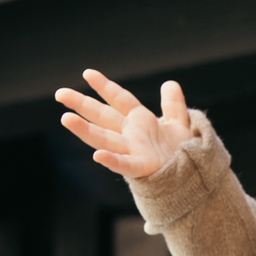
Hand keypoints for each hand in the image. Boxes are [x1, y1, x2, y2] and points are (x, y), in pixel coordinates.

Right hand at [55, 69, 193, 179]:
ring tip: (66, 119)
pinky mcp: (143, 169)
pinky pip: (125, 165)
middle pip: (103, 116)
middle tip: (60, 93)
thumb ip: (174, 105)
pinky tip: (97, 156)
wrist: (196, 181)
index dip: (104, 87)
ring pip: (105, 139)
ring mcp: (134, 151)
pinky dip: (112, 161)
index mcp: (140, 122)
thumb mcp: (180, 125)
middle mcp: (132, 135)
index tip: (87, 74)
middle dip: (82, 105)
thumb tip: (170, 84)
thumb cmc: (185, 156)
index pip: (119, 99)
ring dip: (85, 130)